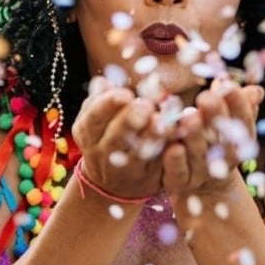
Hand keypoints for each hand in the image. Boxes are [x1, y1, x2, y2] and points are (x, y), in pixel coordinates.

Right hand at [71, 76, 164, 200]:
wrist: (111, 182)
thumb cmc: (106, 137)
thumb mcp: (95, 119)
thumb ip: (99, 100)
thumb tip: (102, 81)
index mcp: (88, 133)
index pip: (93, 118)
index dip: (107, 105)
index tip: (125, 93)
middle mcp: (103, 154)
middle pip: (114, 138)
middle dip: (129, 121)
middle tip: (144, 106)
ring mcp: (126, 169)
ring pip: (138, 154)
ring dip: (150, 137)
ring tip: (161, 120)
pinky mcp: (149, 178)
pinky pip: (159, 164)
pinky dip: (168, 150)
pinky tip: (177, 134)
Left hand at [161, 79, 264, 196]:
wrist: (202, 183)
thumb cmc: (215, 140)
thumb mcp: (230, 123)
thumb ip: (241, 105)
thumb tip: (257, 90)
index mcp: (240, 141)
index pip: (243, 121)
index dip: (237, 103)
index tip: (228, 84)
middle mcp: (224, 159)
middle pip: (222, 136)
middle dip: (215, 116)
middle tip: (207, 97)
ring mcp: (203, 173)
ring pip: (199, 153)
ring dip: (195, 135)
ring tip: (188, 116)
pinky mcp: (181, 182)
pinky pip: (179, 172)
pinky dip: (176, 160)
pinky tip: (173, 146)